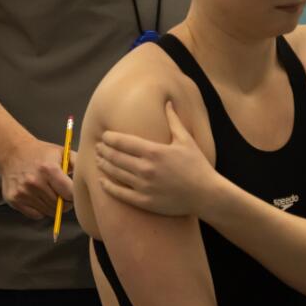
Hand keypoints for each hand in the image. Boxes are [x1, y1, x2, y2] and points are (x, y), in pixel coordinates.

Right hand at [0, 138, 74, 219]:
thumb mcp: (62, 152)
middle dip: (65, 202)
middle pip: (59, 206)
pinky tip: (39, 197)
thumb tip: (90, 179)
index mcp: (48, 169)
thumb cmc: (41, 153)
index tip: (72, 192)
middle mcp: (34, 182)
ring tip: (50, 193)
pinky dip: (40, 210)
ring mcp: (23, 192)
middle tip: (63, 194)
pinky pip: (36, 215)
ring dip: (53, 207)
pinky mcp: (14, 199)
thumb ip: (78, 164)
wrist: (13, 152)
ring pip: (49, 212)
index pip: (69, 194)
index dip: (74, 195)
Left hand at [96, 101, 217, 217]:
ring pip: (115, 174)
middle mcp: (146, 169)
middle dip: (103, 151)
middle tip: (98, 147)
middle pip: (116, 157)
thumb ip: (173, 121)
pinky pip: (120, 194)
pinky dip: (108, 187)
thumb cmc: (197, 166)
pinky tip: (102, 181)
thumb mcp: (186, 140)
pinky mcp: (145, 202)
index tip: (105, 136)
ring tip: (98, 160)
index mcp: (154, 152)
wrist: (206, 194)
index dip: (110, 138)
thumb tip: (168, 102)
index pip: (123, 142)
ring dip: (104, 165)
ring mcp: (144, 187)